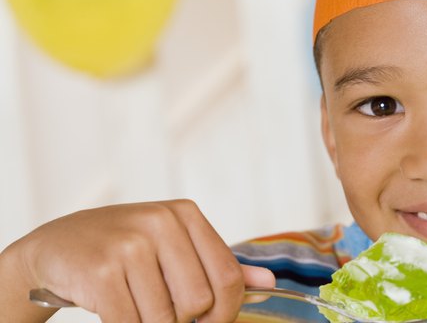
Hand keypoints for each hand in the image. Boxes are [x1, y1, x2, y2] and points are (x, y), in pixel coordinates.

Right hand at [1, 199, 274, 322]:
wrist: (56, 246)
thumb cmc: (124, 249)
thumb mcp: (175, 245)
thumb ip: (220, 264)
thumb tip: (269, 283)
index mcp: (186, 215)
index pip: (228, 277)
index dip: (226, 312)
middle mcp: (160, 223)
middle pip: (199, 302)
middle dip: (184, 322)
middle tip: (163, 314)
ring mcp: (129, 245)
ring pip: (164, 318)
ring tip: (135, 308)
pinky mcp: (100, 272)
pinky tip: (118, 314)